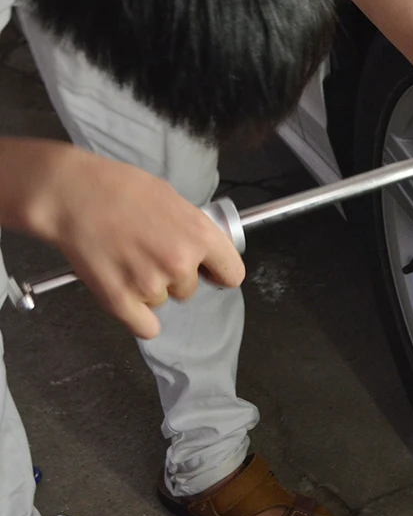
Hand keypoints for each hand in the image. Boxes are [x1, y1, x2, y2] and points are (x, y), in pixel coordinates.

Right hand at [12, 141, 243, 338]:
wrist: (76, 195)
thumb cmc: (123, 188)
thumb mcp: (174, 200)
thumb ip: (193, 229)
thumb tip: (203, 248)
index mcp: (200, 236)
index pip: (232, 274)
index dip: (219, 273)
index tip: (209, 272)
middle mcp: (181, 264)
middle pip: (190, 290)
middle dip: (174, 277)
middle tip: (150, 254)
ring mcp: (151, 285)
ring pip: (162, 301)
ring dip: (149, 288)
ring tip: (128, 261)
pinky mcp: (121, 302)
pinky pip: (145, 327)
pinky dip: (138, 317)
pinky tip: (126, 294)